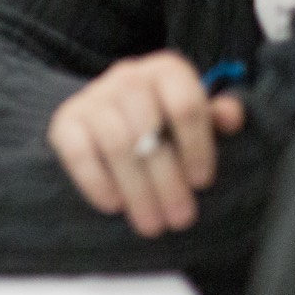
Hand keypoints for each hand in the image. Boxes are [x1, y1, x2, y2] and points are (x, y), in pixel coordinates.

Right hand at [47, 50, 247, 236]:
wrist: (112, 120)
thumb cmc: (166, 124)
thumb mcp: (195, 118)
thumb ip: (216, 117)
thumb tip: (230, 115)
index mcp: (165, 71)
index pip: (184, 105)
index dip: (196, 148)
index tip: (202, 183)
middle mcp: (127, 77)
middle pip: (148, 130)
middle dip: (167, 182)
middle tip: (179, 219)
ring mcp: (92, 97)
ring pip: (116, 144)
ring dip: (137, 190)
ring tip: (151, 223)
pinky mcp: (64, 121)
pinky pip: (79, 153)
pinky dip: (97, 182)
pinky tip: (113, 205)